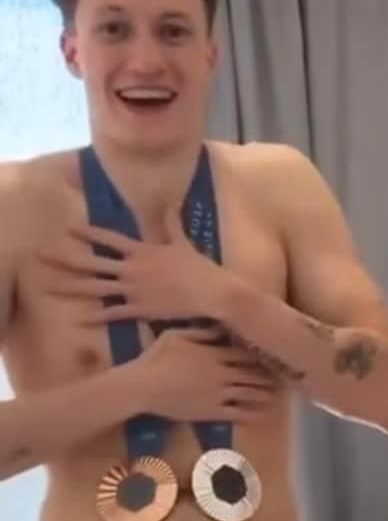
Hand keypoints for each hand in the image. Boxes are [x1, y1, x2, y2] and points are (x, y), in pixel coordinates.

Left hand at [39, 208, 230, 322]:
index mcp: (141, 251)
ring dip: (72, 287)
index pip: (109, 240)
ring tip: (51, 287)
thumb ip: (172, 223)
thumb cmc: (199, 266)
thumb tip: (171, 203)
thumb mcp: (183, 242)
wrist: (211, 292)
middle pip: (93, 264)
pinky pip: (113, 313)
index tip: (69, 229)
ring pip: (96, 288)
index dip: (88, 234)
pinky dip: (97, 316)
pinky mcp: (140, 310)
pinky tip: (81, 318)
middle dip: (66, 259)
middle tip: (43, 256)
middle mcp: (131, 269)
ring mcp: (133, 290)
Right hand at [134, 328, 278, 422]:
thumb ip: (201, 332)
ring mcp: (220, 394)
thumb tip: (220, 326)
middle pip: (253, 373)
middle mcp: (223, 373)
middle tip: (280, 377)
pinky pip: (239, 413)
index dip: (259, 356)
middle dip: (267, 376)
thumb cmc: (156, 358)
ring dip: (265, 394)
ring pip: (250, 393)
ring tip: (276, 396)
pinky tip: (264, 413)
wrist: (144, 386)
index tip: (269, 357)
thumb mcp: (177, 335)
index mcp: (215, 353)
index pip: (245, 354)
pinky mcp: (213, 412)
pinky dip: (253, 413)